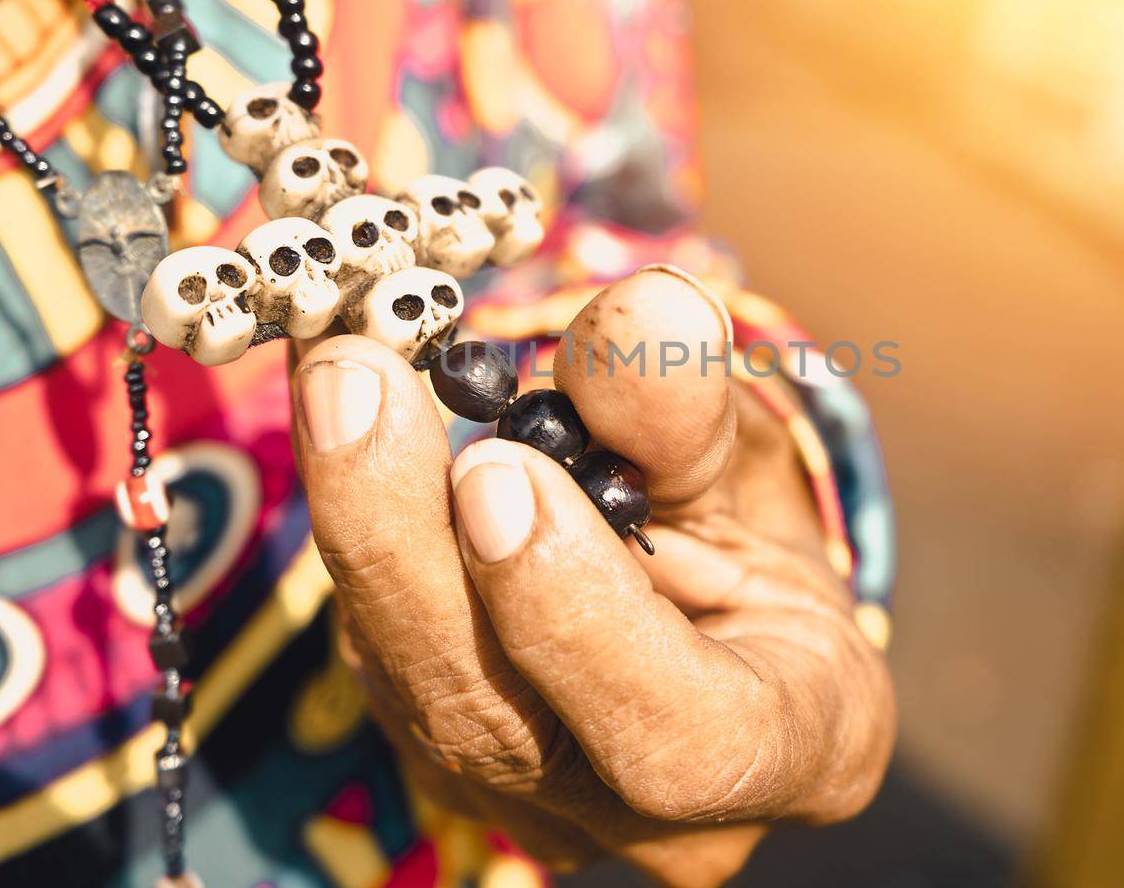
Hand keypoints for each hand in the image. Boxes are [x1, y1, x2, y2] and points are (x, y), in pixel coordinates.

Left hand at [291, 268, 893, 886]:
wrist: (710, 610)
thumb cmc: (758, 538)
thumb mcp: (750, 461)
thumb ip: (694, 408)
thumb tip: (648, 305)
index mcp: (787, 751)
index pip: (677, 737)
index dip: (575, 615)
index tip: (497, 472)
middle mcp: (642, 817)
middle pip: (494, 720)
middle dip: (406, 544)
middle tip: (354, 380)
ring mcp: (527, 798)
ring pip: (408, 681)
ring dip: (358, 516)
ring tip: (336, 368)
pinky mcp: (441, 751)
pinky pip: (377, 644)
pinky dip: (352, 520)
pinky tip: (339, 409)